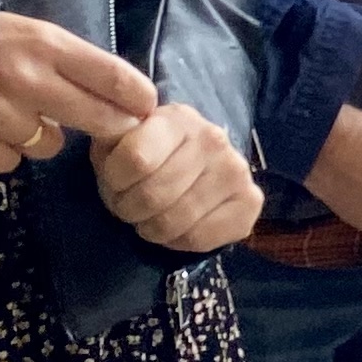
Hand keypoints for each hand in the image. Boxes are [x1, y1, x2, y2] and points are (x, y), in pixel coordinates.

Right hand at [0, 12, 159, 176]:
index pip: (112, 75)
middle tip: (114, 128)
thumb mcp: (29, 34)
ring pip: (51, 145)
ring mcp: (2, 116)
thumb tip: (117, 91)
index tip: (148, 106)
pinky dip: (6, 151)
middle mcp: (29, 79)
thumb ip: (68, 61)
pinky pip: (11, 160)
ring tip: (21, 117)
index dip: (138, 96)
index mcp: (47, 45)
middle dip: (112, 126)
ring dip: (44, 137)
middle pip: (97, 118)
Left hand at [92, 102, 262, 251]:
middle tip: (130, 205)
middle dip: (130, 209)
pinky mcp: (251, 203)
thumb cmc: (146, 155)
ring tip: (151, 216)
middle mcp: (214, 140)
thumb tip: (109, 130)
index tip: (115, 181)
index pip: (136, 159)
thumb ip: (110, 138)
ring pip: (174, 222)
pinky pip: (199, 238)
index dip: (114, 180)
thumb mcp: (117, 141)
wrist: (194, 166)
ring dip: (151, 228)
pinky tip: (177, 226)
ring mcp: (237, 171)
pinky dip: (178, 242)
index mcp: (177, 119)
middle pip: (153, 196)